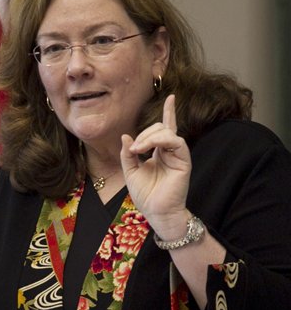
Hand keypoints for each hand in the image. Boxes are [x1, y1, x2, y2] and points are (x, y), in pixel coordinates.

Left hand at [120, 94, 191, 236]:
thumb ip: (127, 154)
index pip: (165, 128)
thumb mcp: (130, 172)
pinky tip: (147, 148)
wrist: (157, 212)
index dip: (169, 112)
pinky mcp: (184, 160)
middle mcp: (170, 151)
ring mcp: (178, 155)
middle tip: (132, 150)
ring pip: (166, 131)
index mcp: (160, 153)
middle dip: (143, 134)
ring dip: (148, 137)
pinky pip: (175, 140)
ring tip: (137, 150)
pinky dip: (158, 140)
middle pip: (160, 127)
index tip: (171, 96)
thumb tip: (125, 136)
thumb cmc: (146, 195)